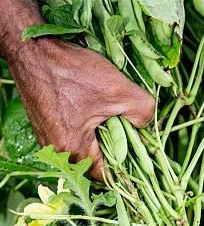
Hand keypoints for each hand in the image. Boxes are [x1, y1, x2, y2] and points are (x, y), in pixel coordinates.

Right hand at [8, 38, 154, 180]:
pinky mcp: (46, 128)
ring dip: (101, 138)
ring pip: (85, 150)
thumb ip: (142, 111)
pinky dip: (87, 130)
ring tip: (112, 118)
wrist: (32, 50)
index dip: (126, 165)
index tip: (139, 151)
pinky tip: (95, 112)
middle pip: (96, 163)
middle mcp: (59, 153)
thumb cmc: (71, 71)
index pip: (107, 176)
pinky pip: (73, 138)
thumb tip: (148, 125)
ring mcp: (49, 141)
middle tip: (129, 131)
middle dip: (115, 150)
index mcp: (74, 151)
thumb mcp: (118, 89)